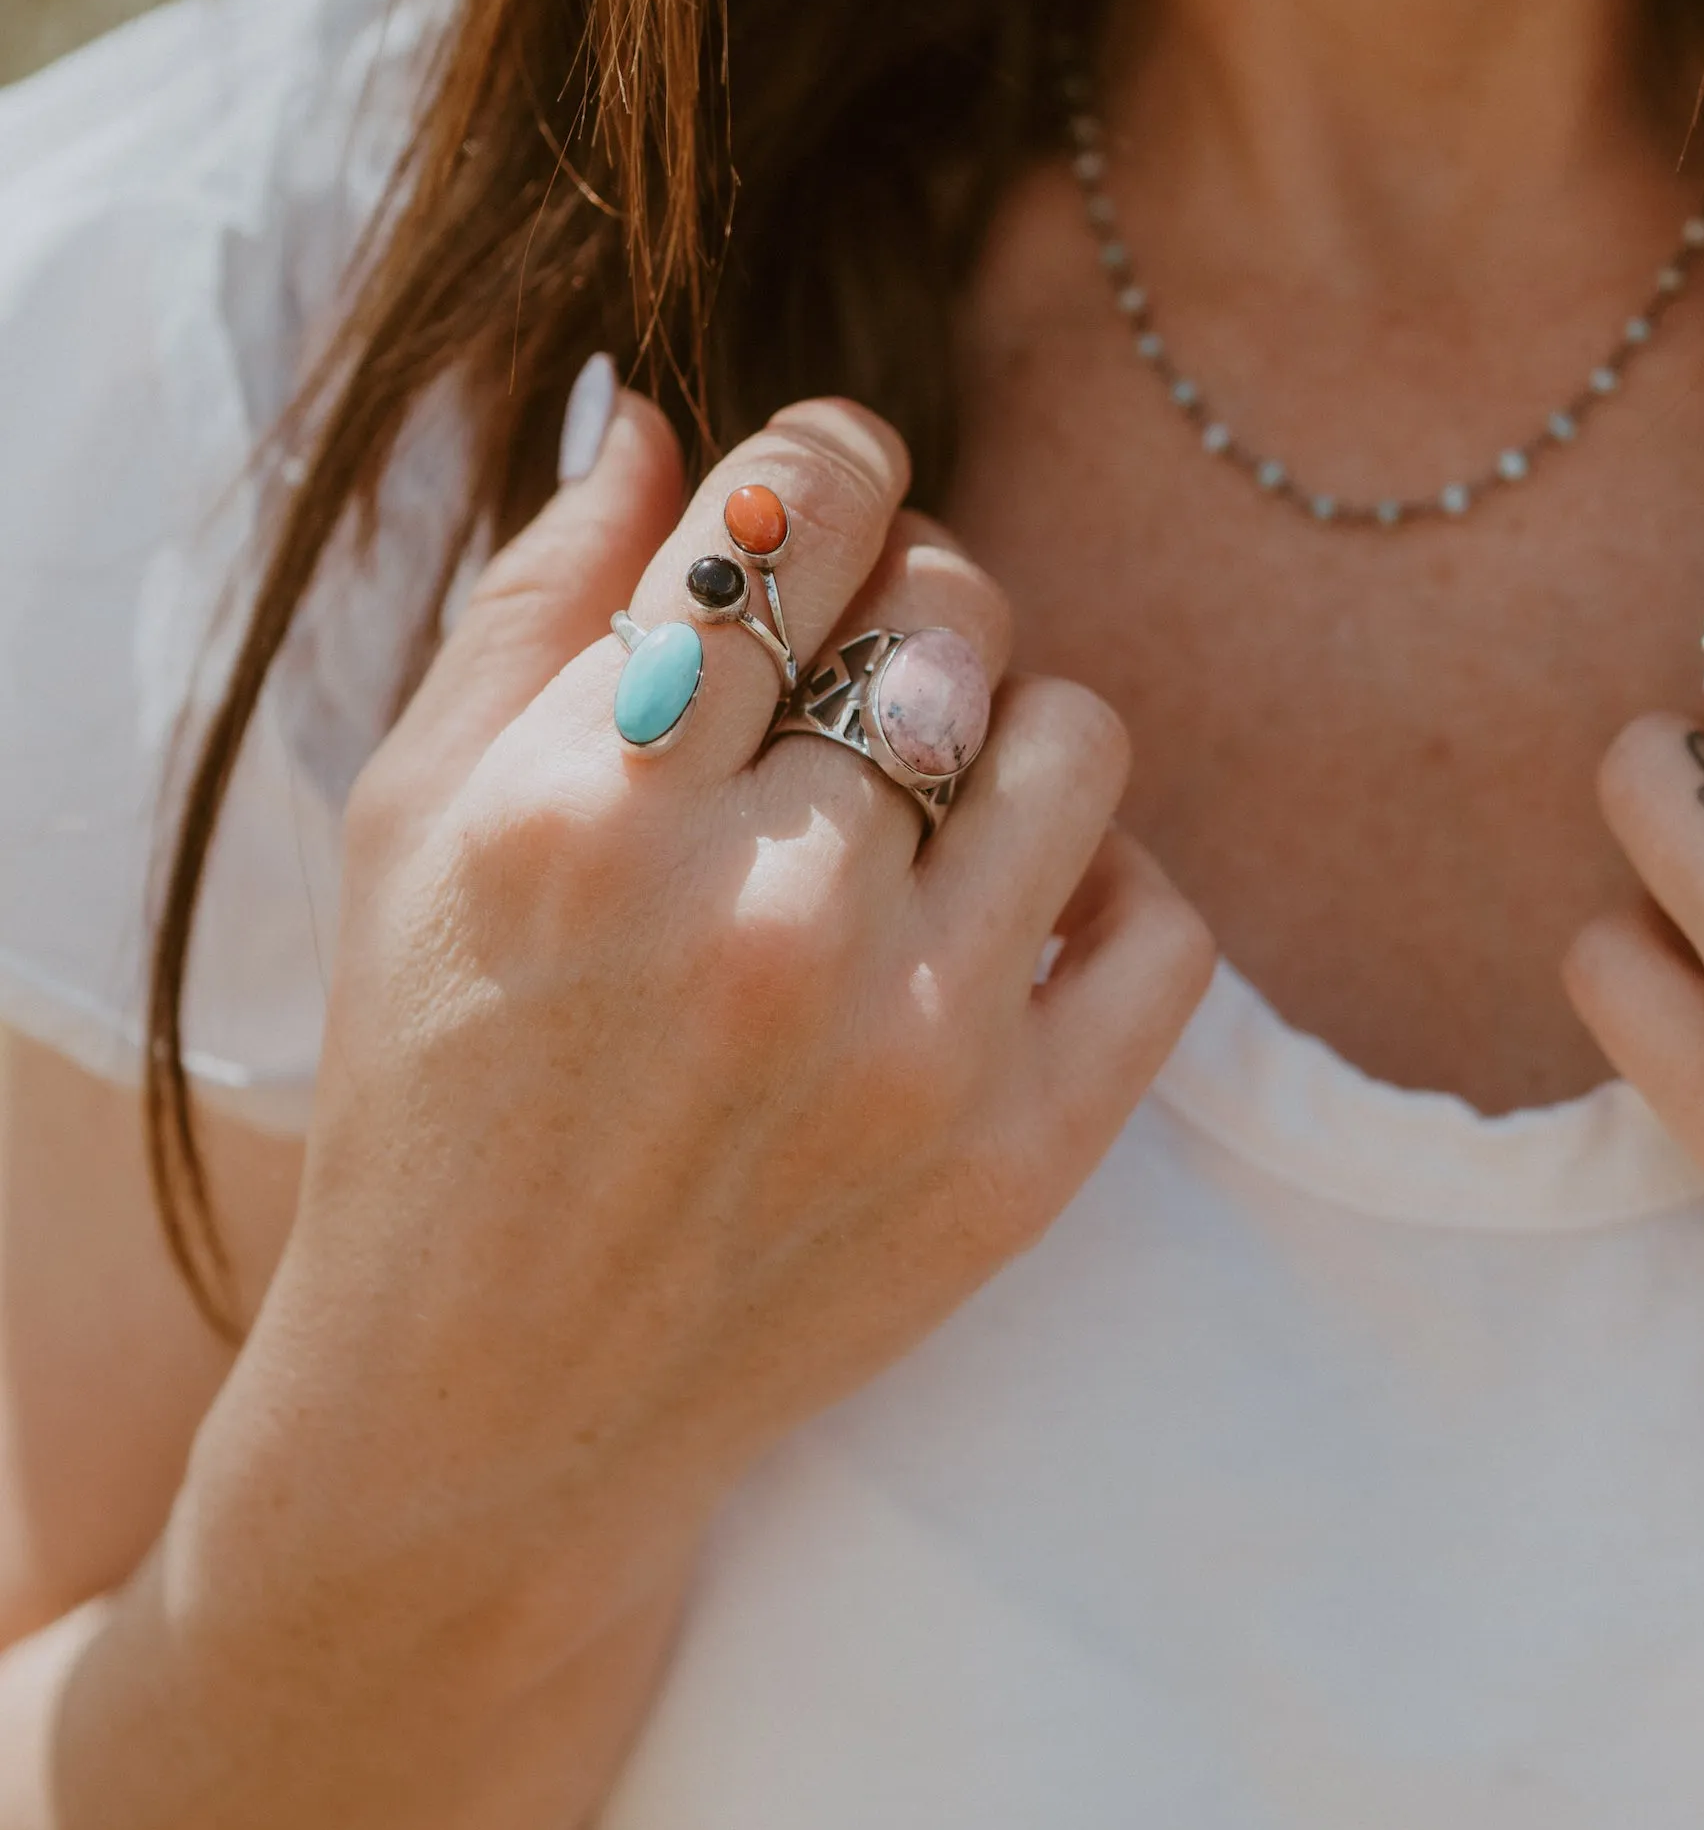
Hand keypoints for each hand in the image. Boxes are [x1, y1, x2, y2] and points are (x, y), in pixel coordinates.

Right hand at [247, 386, 1214, 1591]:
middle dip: (908, 605)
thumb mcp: (410, 818)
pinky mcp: (1017, 1160)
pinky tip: (1008, 917)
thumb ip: (541, 597)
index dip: (835, 462)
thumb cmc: (433, 1083)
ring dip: (1008, 738)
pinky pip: (1166, 924)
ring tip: (923, 808)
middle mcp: (761, 912)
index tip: (828, 500)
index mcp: (589, 800)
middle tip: (850, 683)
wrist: (485, 1412)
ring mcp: (907, 1044)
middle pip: (953, 604)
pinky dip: (1104, 890)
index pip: (807, 500)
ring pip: (1076, 736)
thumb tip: (674, 417)